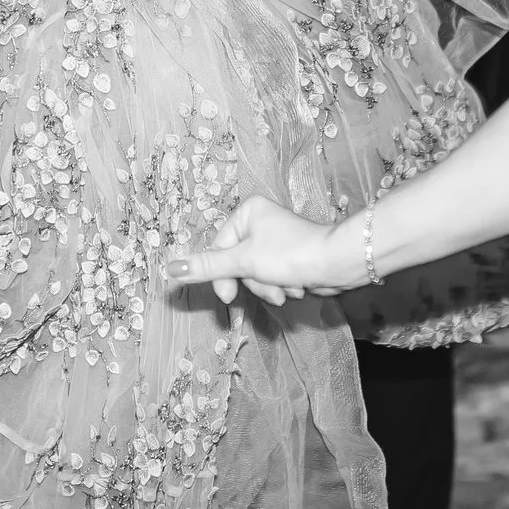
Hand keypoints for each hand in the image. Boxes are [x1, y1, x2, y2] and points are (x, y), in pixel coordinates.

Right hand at [163, 196, 359, 306]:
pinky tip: (298, 286)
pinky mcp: (289, 258)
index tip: (229, 297)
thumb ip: (207, 266)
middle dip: (255, 283)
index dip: (222, 276)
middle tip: (271, 288)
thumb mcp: (244, 261)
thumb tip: (170, 269)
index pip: (219, 249)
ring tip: (287, 289)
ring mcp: (276, 241)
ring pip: (255, 274)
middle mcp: (260, 222)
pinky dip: (282, 286)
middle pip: (237, 264)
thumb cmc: (291, 255)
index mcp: (248, 212)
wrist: (338, 265)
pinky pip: (273, 277)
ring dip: (269, 288)